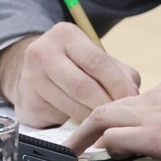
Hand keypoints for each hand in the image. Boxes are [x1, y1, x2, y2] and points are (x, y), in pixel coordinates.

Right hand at [0, 24, 140, 127]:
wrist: (33, 72)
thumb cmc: (75, 65)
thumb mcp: (96, 57)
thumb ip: (119, 72)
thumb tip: (132, 94)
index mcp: (65, 35)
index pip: (96, 61)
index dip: (116, 83)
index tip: (132, 98)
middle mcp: (43, 53)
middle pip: (81, 85)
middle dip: (105, 102)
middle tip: (121, 115)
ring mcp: (31, 78)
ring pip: (70, 104)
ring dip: (92, 116)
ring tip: (108, 121)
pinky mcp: (27, 102)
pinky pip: (58, 117)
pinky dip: (76, 123)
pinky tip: (87, 125)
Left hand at [64, 79, 160, 160]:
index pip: (136, 100)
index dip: (119, 115)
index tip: (108, 127)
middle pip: (112, 103)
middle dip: (88, 121)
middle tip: (73, 138)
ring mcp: (157, 114)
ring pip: (106, 116)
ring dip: (85, 133)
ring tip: (72, 148)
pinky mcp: (157, 135)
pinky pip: (116, 137)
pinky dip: (99, 146)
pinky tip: (92, 158)